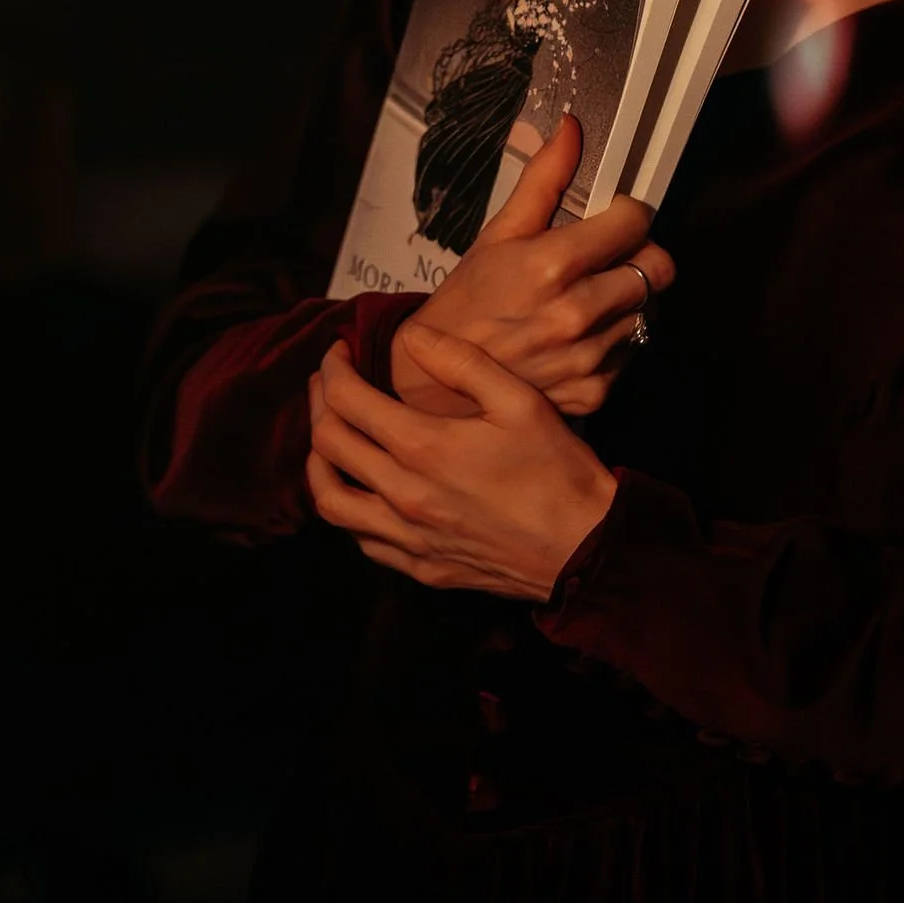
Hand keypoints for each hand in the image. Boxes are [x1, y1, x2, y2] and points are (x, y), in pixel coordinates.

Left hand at [309, 335, 615, 598]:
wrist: (585, 548)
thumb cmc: (557, 470)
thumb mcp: (519, 400)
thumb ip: (461, 361)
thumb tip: (410, 334)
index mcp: (423, 447)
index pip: (346, 401)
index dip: (332, 370)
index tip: (337, 352)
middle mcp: (403, 495)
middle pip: (328, 446)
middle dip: (318, 403)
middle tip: (327, 382)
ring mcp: (409, 538)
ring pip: (330, 501)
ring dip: (318, 463)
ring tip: (327, 436)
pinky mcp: (421, 568)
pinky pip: (362, 540)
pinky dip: (349, 509)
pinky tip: (361, 489)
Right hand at [393, 116, 672, 419]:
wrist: (435, 381)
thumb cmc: (466, 302)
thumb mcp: (498, 234)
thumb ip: (543, 180)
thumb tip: (571, 129)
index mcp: (553, 264)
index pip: (635, 222)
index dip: (627, 214)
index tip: (614, 217)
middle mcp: (576, 313)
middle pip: (658, 269)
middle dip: (639, 256)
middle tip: (609, 258)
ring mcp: (588, 357)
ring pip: (648, 311)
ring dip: (627, 301)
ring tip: (587, 299)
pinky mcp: (593, 392)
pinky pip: (630, 353)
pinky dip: (613, 341)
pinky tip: (579, 336)